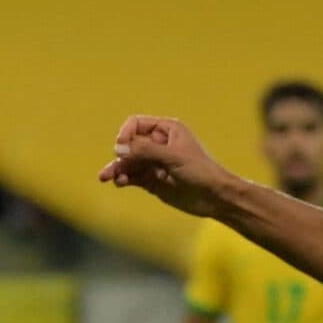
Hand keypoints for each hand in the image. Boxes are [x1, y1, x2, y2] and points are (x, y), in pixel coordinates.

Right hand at [97, 116, 230, 216]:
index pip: (136, 124)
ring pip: (128, 162)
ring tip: (106, 177)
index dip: (126, 134)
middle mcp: (158, 144)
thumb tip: (118, 147)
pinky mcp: (152, 180)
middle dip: (119, 155)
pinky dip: (124, 178)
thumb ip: (145, 151)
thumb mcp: (173, 157)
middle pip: (129, 145)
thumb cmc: (201, 171)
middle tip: (112, 169)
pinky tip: (120, 183)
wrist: (216, 198)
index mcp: (166, 130)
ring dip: (117, 168)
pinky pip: (132, 176)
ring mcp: (154, 163)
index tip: (122, 147)